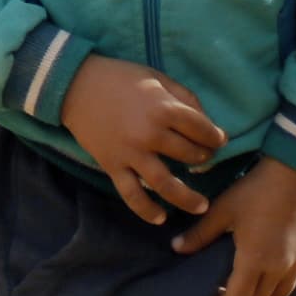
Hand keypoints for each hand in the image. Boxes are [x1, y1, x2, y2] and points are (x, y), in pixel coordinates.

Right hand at [57, 56, 227, 228]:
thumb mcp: (156, 77)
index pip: (201, 128)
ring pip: (166, 184)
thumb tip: (207, 122)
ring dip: (188, 198)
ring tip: (202, 206)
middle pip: (188, 155)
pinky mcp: (113, 166)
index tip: (220, 141)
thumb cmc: (119, 77)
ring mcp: (131, 153)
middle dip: (203, 159)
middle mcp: (151, 134)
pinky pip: (132, 195)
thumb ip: (183, 97)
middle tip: (206, 161)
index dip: (215, 136)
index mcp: (163, 107)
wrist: (75, 85)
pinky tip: (161, 218)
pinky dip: (147, 210)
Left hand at [173, 155, 295, 295]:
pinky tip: (273, 259)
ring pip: (280, 293)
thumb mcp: (224, 209)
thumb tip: (176, 248)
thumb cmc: (256, 189)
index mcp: (255, 261)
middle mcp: (280, 269)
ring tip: (251, 275)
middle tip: (227, 285)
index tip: (213, 295)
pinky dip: (282, 277)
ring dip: (263, 291)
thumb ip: (201, 233)